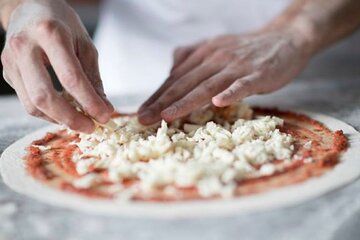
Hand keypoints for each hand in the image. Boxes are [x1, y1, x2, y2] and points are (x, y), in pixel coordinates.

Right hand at [1, 0, 112, 132]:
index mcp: (50, 34)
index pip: (71, 78)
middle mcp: (25, 46)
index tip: (104, 117)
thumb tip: (104, 108)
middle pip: (45, 96)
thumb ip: (93, 78)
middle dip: (70, 118)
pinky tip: (64, 112)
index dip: (89, 102)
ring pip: (32, 104)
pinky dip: (48, 113)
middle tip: (90, 127)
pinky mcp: (7, 72)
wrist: (29, 8)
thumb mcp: (85, 45)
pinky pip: (27, 101)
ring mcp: (11, 60)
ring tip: (80, 121)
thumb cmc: (62, 24)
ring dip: (59, 119)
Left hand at [138, 26, 312, 124]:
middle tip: (143, 120)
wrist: (284, 38)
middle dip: (162, 103)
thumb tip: (171, 69)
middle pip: (185, 83)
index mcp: (203, 54)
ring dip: (186, 102)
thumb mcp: (215, 47)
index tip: (141, 113)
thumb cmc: (246, 49)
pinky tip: (219, 103)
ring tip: (167, 116)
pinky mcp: (258, 74)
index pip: (175, 78)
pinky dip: (231, 93)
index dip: (157, 96)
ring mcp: (237, 66)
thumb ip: (191, 56)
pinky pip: (242, 85)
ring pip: (207, 85)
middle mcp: (215, 58)